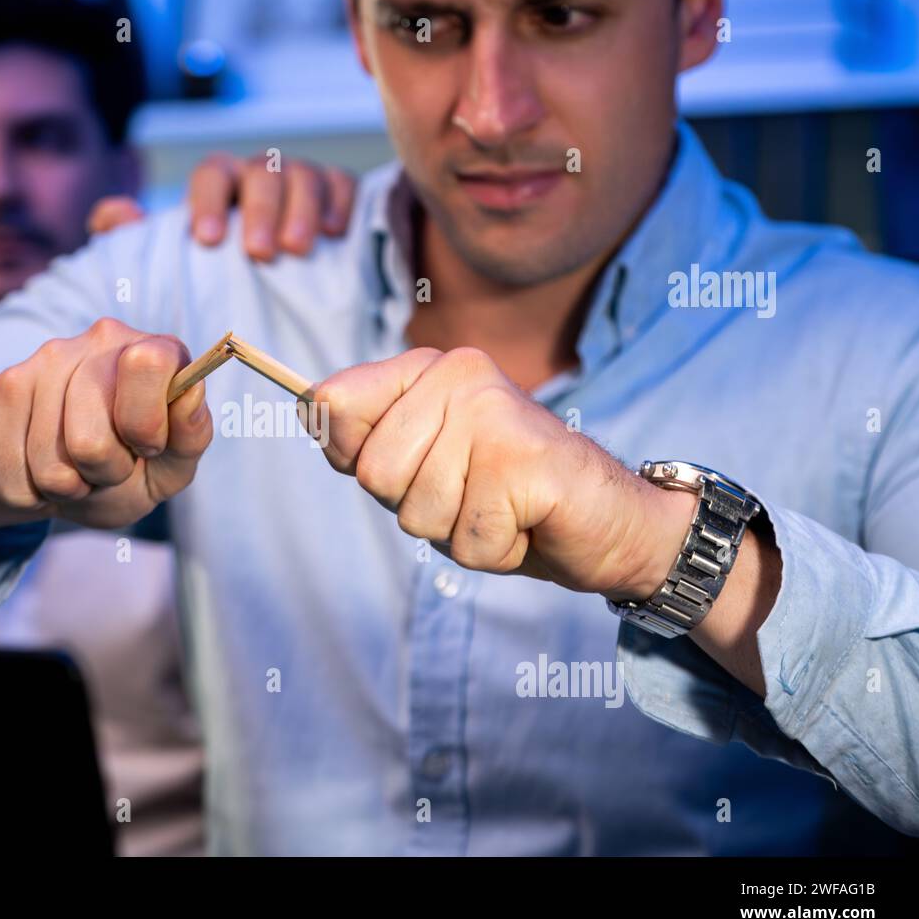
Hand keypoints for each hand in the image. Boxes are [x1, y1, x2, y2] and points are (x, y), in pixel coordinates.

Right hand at [0, 317, 212, 531]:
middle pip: (90, 440)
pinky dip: (27, 493)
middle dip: (102, 473)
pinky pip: (10, 472)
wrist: (47, 483)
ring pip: (48, 463)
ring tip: (72, 468)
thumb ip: (189, 437)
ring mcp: (40, 361)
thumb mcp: (168, 468)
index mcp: (153, 350)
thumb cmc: (122, 471)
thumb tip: (190, 392)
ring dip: (64, 486)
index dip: (146, 426)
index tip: (146, 446)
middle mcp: (96, 340)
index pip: (148, 364)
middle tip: (106, 465)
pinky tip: (35, 471)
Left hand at [86, 153, 356, 260]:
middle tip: (259, 252)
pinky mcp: (336, 195)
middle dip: (260, 209)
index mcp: (219, 184)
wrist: (267, 291)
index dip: (208, 201)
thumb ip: (130, 238)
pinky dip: (339, 202)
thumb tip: (114, 215)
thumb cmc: (211, 273)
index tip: (206, 241)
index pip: (212, 173)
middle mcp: (259, 176)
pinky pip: (342, 184)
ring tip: (297, 249)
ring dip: (300, 209)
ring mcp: (300, 182)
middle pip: (262, 172)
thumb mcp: (166, 259)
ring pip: (303, 174)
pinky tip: (334, 232)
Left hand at [310, 347, 696, 599]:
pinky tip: (526, 522)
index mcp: (426, 368)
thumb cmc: (506, 498)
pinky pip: (466, 538)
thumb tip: (309, 405)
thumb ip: (363, 439)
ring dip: (457, 532)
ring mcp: (491, 412)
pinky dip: (494, 549)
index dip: (359, 458)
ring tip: (501, 507)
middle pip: (373, 474)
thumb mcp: (420, 467)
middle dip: (417, 507)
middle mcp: (458, 374)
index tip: (419, 463)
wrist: (609, 524)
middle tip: (474, 494)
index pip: (332, 407)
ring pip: (417, 511)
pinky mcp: (521, 458)